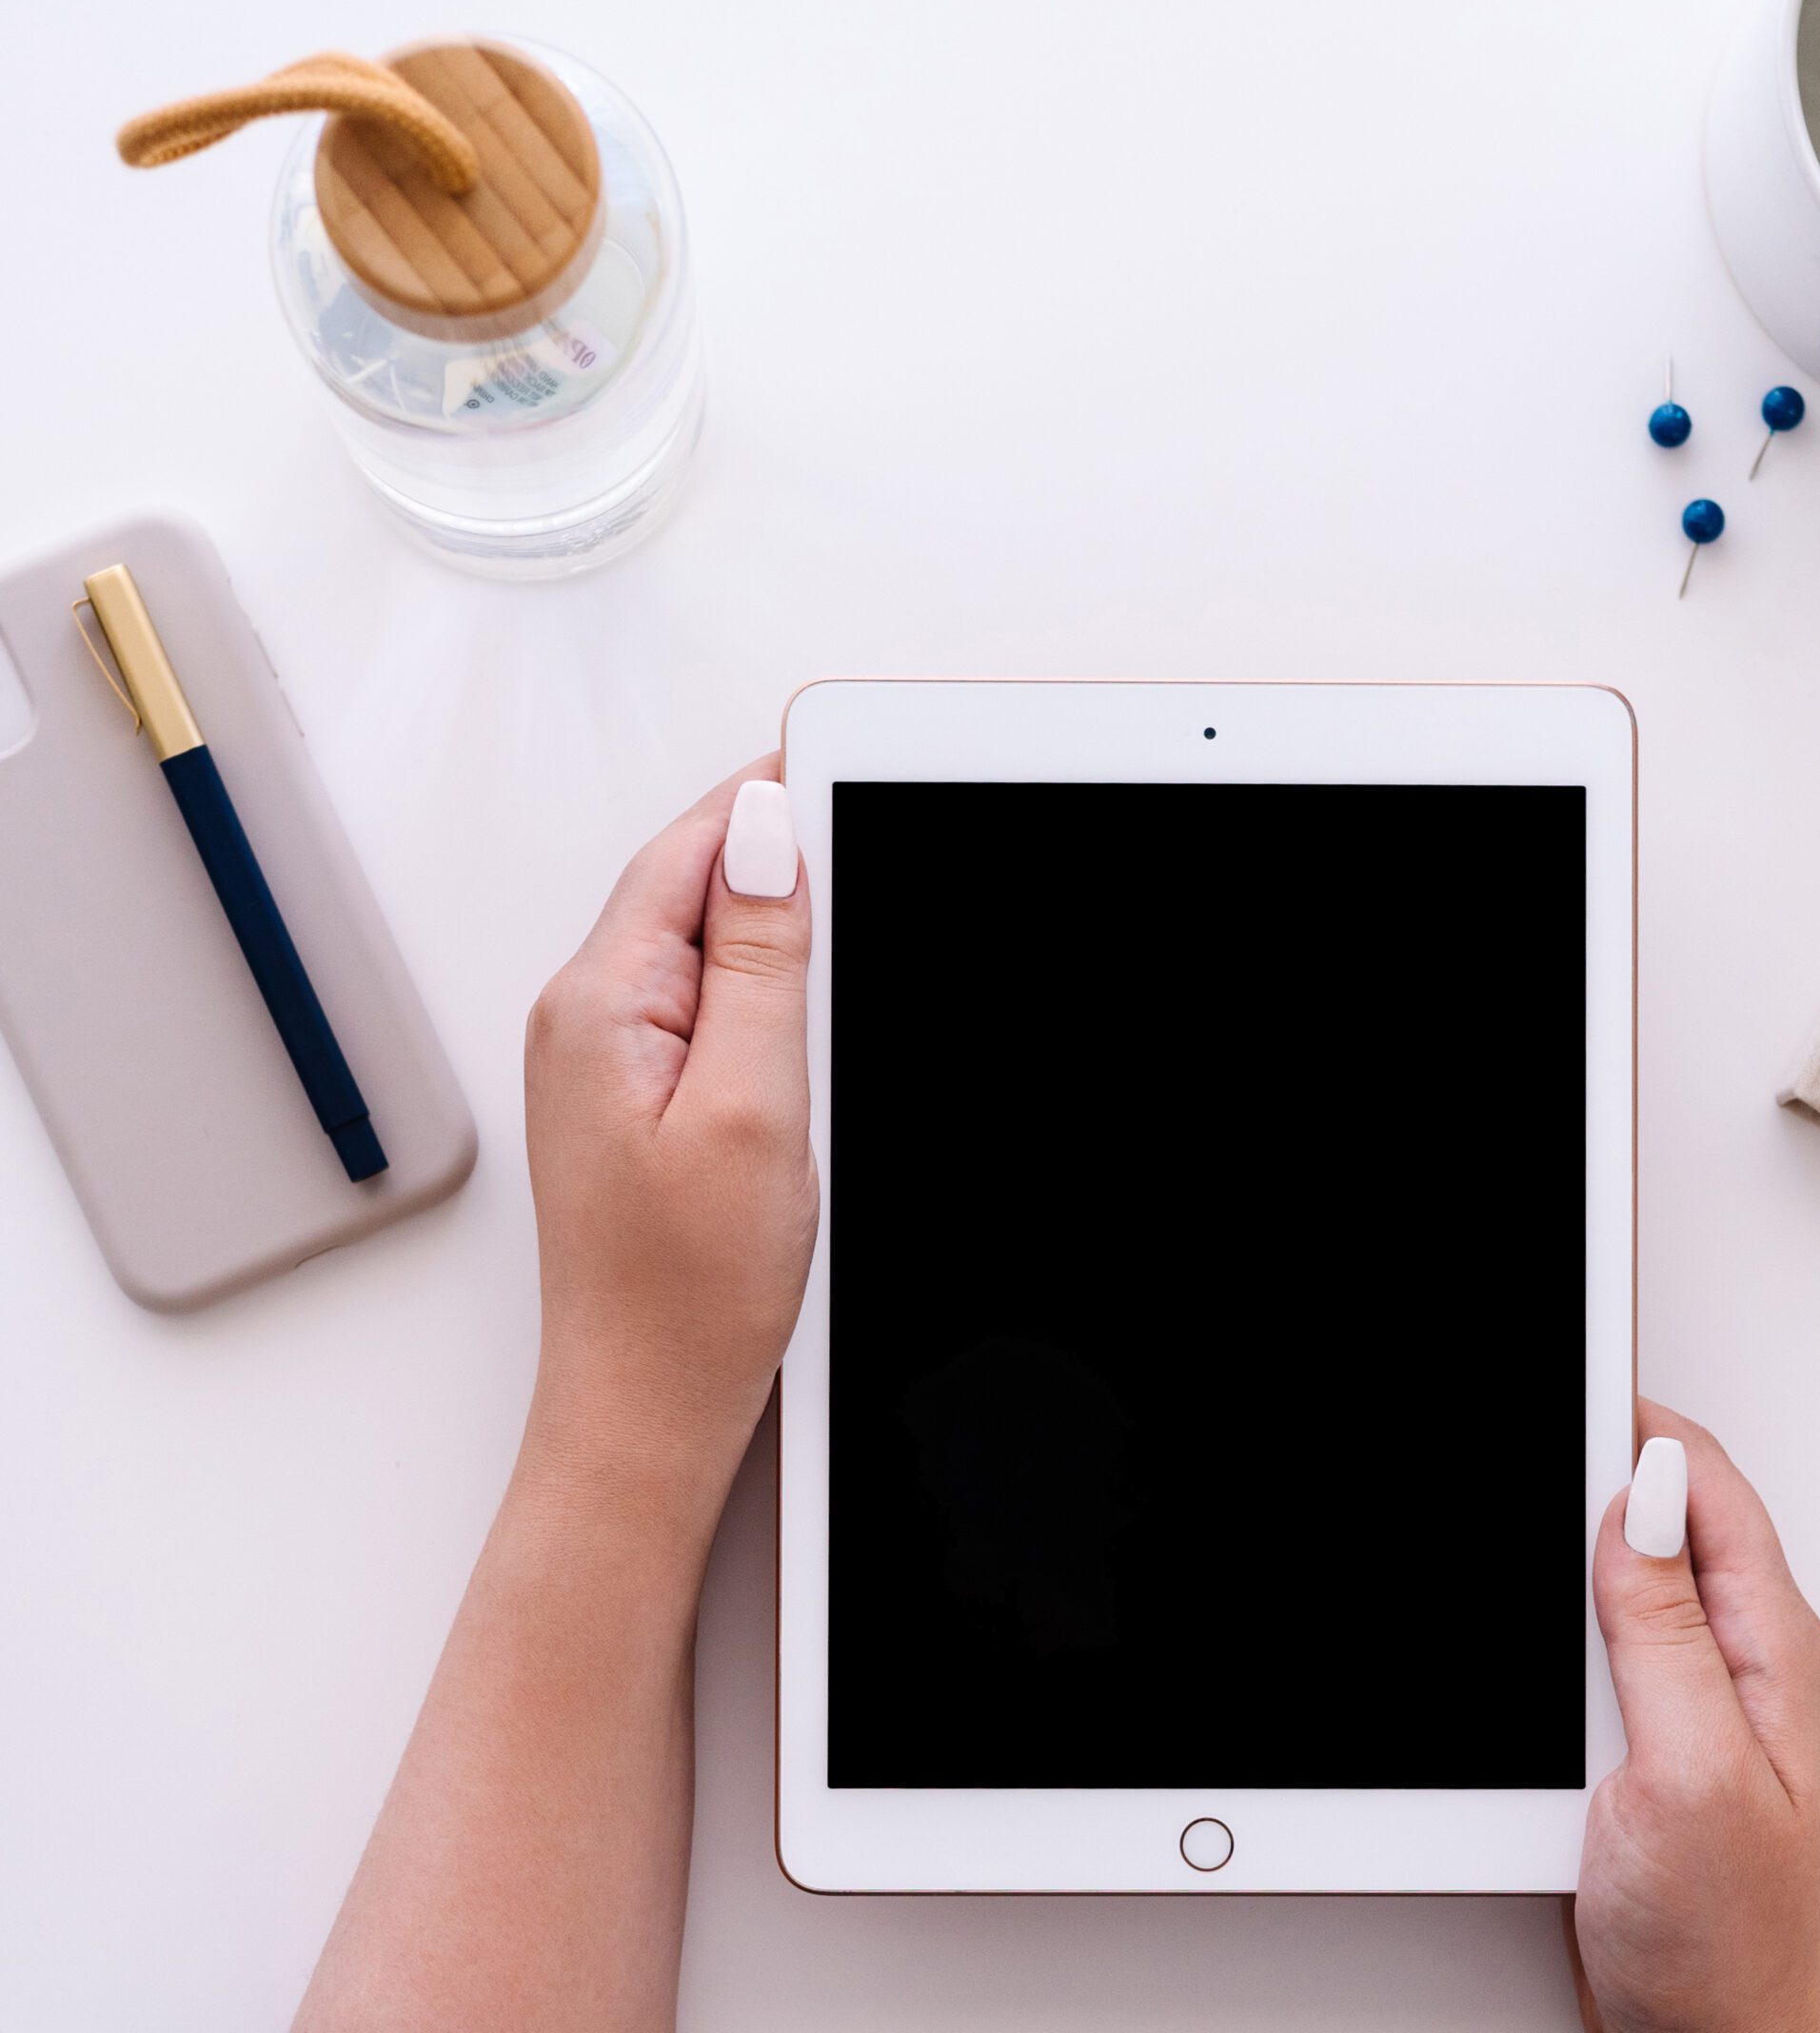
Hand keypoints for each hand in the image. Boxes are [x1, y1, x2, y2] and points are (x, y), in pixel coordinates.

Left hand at [521, 756, 815, 1500]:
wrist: (643, 1412)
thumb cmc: (688, 1292)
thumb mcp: (754, 1105)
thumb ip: (761, 960)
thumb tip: (766, 828)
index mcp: (600, 1002)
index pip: (694, 845)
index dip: (774, 796)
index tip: (853, 761)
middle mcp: (584, 1015)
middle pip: (695, 881)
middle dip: (785, 857)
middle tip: (880, 840)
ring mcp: (603, 1056)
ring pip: (704, 940)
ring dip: (779, 928)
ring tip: (850, 949)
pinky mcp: (633, 1094)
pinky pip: (704, 1001)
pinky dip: (764, 992)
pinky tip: (810, 1023)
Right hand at [1572, 1401, 1819, 2032]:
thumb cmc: (1723, 1942)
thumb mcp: (1689, 1772)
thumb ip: (1665, 1630)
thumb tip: (1642, 1502)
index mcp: (1771, 1646)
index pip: (1707, 1481)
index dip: (1634, 1421)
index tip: (1566, 1382)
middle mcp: (1745, 1657)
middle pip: (1670, 1507)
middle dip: (1601, 1457)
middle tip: (1534, 1417)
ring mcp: (1700, 1692)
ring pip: (1633, 1562)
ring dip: (1580, 1527)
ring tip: (1530, 1477)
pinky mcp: (1654, 1729)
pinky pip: (1609, 1625)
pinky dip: (1565, 1595)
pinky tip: (1534, 1598)